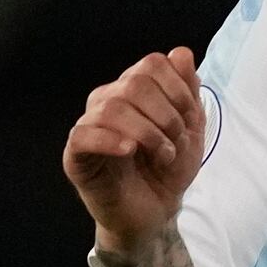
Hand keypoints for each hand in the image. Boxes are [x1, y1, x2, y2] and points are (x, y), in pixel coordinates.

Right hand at [64, 47, 208, 248]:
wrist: (156, 213)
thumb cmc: (169, 169)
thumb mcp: (190, 128)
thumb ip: (188, 90)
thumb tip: (181, 53)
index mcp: (133, 90)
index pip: (153, 63)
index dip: (178, 88)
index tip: (190, 118)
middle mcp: (108, 101)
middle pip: (135, 83)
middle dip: (167, 115)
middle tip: (175, 143)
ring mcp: (89, 126)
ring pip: (112, 107)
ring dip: (148, 134)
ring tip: (162, 156)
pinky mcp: (75, 155)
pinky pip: (82, 135)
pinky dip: (111, 140)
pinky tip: (130, 152)